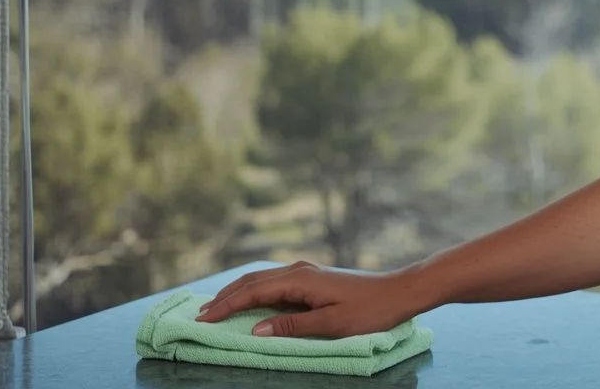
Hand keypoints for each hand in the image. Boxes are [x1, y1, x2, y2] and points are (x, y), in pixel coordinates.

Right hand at [194, 260, 425, 338]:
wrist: (400, 292)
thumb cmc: (371, 310)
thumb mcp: (332, 325)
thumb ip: (293, 327)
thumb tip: (255, 330)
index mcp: (300, 279)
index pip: (252, 292)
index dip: (225, 306)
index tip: (202, 320)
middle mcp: (299, 270)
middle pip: (252, 281)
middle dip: (224, 297)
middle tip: (199, 314)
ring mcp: (307, 272)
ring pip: (262, 279)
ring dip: (237, 292)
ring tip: (216, 306)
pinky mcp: (313, 278)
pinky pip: (275, 282)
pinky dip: (255, 291)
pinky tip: (250, 299)